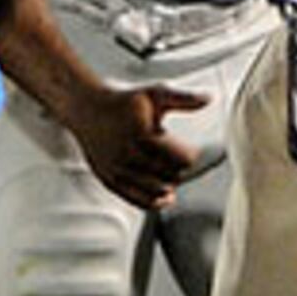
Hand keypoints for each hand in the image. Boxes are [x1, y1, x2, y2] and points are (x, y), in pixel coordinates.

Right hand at [62, 81, 207, 210]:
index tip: (191, 150)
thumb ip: (182, 98)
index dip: (190, 157)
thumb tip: (209, 98)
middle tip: (182, 163)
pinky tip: (165, 197)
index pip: (180, 160)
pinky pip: (136, 199)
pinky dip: (153, 203)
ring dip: (170, 187)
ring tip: (174, 176)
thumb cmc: (124, 102)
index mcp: (142, 135)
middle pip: (170, 177)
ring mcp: (117, 170)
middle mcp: (128, 155)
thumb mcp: (154, 93)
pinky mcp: (109, 180)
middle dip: (181, 172)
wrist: (87, 110)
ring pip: (155, 191)